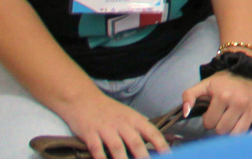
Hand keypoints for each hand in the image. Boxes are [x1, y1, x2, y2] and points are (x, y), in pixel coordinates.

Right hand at [51, 91, 168, 158]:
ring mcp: (105, 129)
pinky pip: (97, 149)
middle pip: (135, 142)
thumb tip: (158, 143)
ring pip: (117, 148)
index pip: (152, 131)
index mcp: (134, 119)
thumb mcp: (128, 115)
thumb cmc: (108, 110)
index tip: (168, 155)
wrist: (83, 99)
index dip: (161, 144)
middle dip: (143, 156)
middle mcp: (122, 123)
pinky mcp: (90, 134)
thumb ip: (139, 129)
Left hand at [182, 72, 251, 135]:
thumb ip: (189, 96)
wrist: (247, 70)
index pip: (209, 123)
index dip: (208, 119)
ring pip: (236, 134)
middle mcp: (239, 103)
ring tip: (230, 122)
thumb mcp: (204, 84)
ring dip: (231, 131)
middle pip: (222, 130)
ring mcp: (251, 109)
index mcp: (223, 96)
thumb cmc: (224, 81)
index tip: (212, 112)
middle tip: (221, 117)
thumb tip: (186, 113)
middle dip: (219, 126)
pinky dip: (250, 135)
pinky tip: (243, 128)